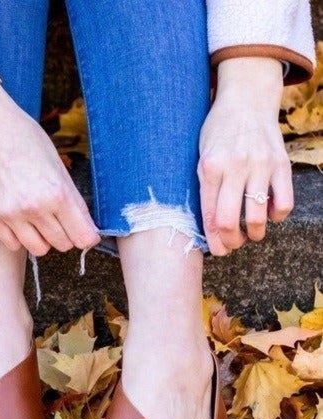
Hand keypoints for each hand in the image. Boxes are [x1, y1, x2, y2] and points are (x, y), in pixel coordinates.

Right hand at [0, 31, 99, 255]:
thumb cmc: (28, 141)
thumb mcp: (60, 167)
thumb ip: (74, 201)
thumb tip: (87, 231)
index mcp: (58, 194)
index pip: (83, 237)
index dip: (88, 236)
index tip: (86, 232)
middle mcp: (35, 209)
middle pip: (63, 245)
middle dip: (66, 234)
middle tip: (60, 218)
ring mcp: (11, 215)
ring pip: (39, 249)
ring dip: (44, 239)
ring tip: (39, 219)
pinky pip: (14, 245)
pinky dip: (20, 237)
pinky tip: (20, 219)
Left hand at [197, 57, 292, 255]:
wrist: (246, 100)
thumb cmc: (217, 132)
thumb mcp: (200, 155)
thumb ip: (204, 186)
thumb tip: (209, 224)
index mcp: (210, 167)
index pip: (210, 214)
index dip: (214, 239)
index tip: (218, 250)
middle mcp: (235, 167)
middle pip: (231, 221)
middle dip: (231, 242)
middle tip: (233, 245)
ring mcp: (260, 165)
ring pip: (258, 216)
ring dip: (255, 234)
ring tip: (251, 234)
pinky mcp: (281, 164)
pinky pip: (284, 202)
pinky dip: (277, 216)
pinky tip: (269, 213)